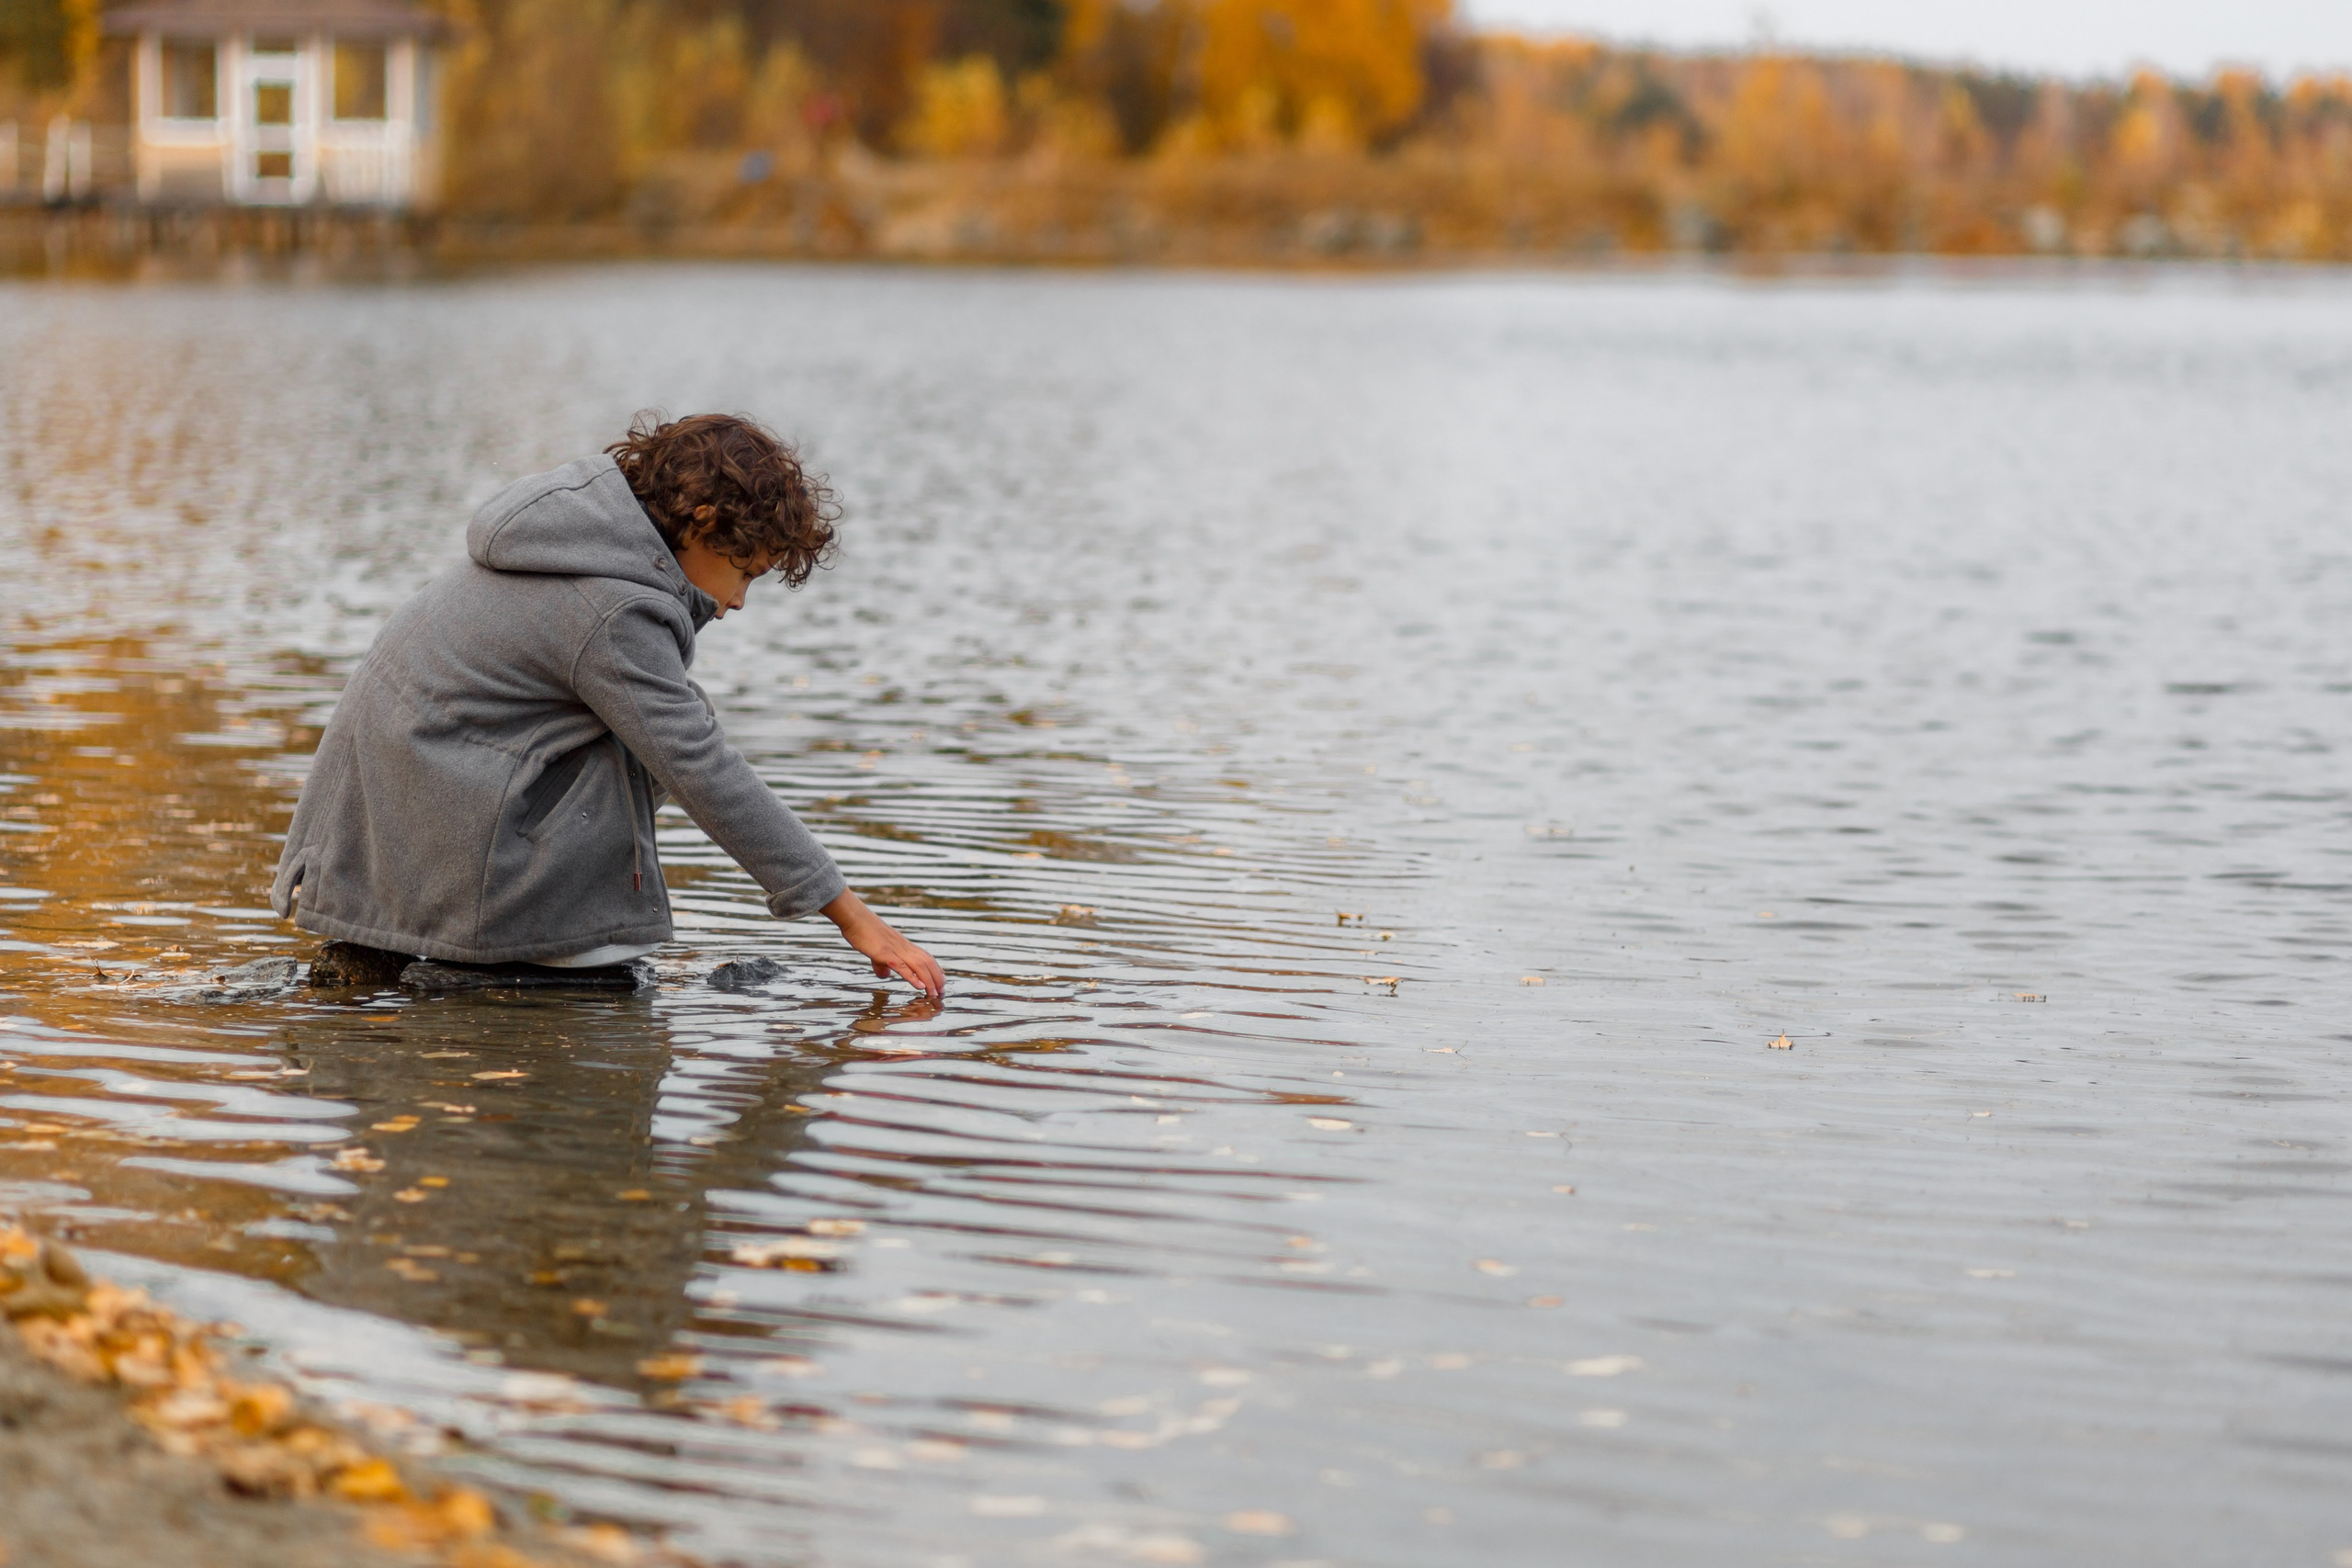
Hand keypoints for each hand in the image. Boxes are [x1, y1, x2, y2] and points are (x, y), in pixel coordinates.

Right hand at [821, 890, 946, 998]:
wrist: (855, 918)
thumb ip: (882, 964)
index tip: (941, 983)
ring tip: (934, 994)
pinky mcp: (885, 953)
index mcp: (904, 946)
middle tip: (942, 993)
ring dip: (929, 981)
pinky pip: (902, 966)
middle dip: (937, 978)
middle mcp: (904, 947)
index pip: (926, 958)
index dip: (936, 971)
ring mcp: (895, 950)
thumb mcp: (876, 952)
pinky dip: (912, 977)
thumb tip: (885, 976)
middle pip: (927, 963)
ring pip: (919, 966)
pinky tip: (920, 987)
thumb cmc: (864, 933)